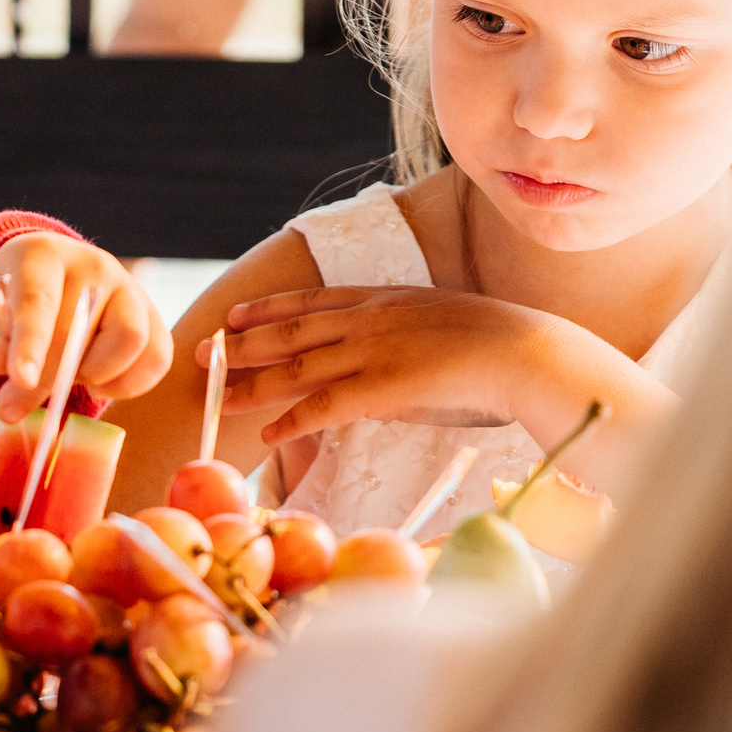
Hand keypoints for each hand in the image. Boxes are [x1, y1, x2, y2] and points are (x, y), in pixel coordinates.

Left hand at [0, 235, 170, 422]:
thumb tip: (12, 400)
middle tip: (16, 407)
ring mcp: (129, 286)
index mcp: (43, 255)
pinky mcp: (153, 313)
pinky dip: (129, 384)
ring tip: (69, 379)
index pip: (38, 300)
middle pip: (81, 330)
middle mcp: (94, 265)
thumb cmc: (17, 296)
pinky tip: (98, 387)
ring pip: (130, 340)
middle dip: (50, 379)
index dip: (30, 343)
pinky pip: (157, 357)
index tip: (21, 380)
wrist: (52, 274)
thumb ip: (1, 351)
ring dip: (95, 375)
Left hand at [217, 284, 631, 447]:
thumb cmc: (493, 344)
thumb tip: (371, 359)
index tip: (235, 315)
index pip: (311, 300)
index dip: (268, 309)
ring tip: (220, 399)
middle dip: (244, 344)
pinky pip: (325, 406)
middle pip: (291, 331)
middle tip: (204, 353)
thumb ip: (396, 335)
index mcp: (383, 297)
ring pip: (298, 368)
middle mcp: (369, 319)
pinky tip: (268, 435)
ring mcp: (373, 351)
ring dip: (254, 385)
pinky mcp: (384, 386)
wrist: (527, 352)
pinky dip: (292, 420)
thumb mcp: (434, 321)